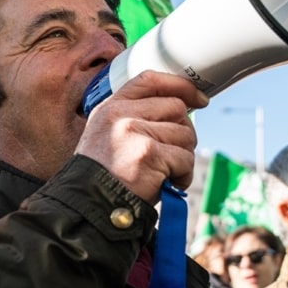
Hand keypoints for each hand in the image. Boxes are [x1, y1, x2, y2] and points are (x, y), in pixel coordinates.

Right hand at [75, 70, 207, 201]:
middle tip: (173, 154)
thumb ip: (136, 118)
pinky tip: (168, 184)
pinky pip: (185, 158)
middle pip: (176, 108)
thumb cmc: (105, 177)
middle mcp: (120, 115)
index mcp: (110, 108)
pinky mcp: (148, 153)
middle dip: (184, 132)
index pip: (150, 80)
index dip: (179, 85)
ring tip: (167, 173)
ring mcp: (133, 131)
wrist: (90, 206)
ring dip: (184, 158)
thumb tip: (181, 110)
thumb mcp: (108, 137)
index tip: (198, 97)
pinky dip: (183, 175)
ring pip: (185, 135)